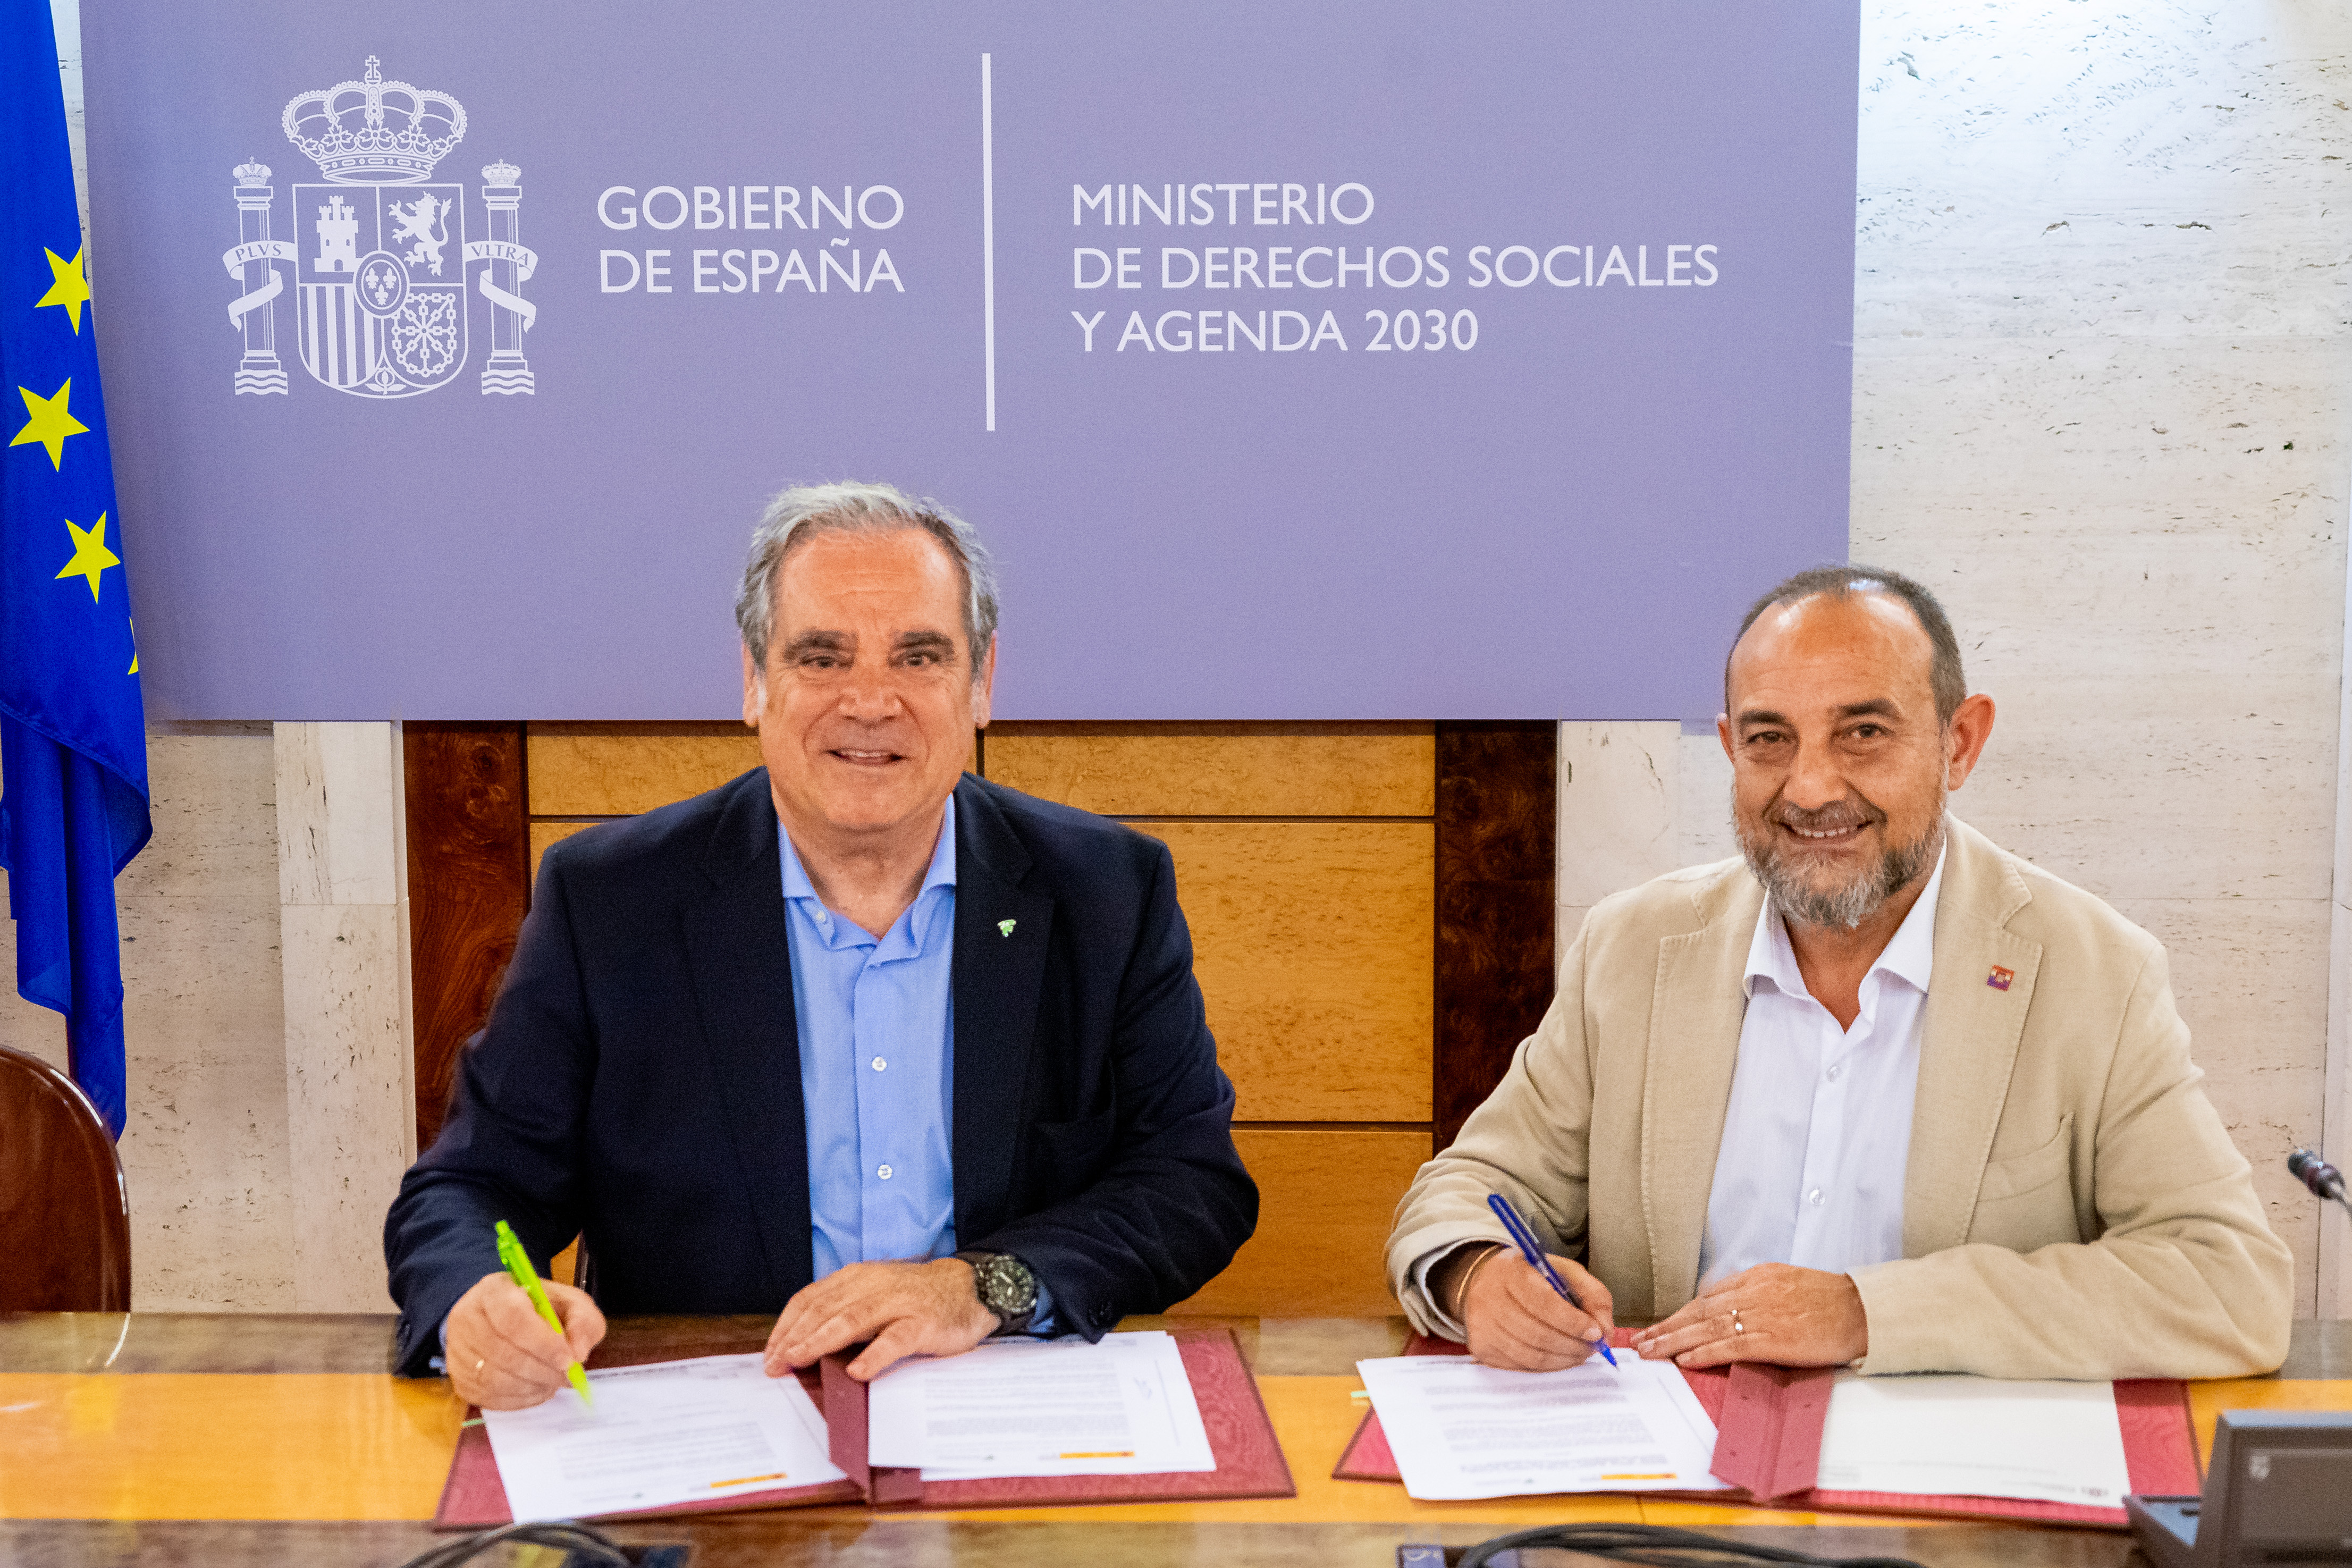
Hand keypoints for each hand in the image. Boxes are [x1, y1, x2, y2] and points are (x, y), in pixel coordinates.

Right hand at [445, 1269, 606, 1409]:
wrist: (505, 1319)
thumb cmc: (539, 1308)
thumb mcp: (570, 1303)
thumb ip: (583, 1321)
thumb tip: (578, 1353)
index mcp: (494, 1290)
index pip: (512, 1317)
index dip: (542, 1343)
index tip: (568, 1360)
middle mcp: (466, 1318)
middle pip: (502, 1352)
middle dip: (541, 1370)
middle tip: (566, 1376)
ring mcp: (457, 1350)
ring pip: (493, 1379)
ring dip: (531, 1386)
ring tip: (553, 1381)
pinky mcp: (458, 1378)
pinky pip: (487, 1398)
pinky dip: (519, 1399)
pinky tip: (536, 1389)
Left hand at [765, 1258, 998, 1380]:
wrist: (972, 1286)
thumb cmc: (917, 1298)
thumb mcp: (876, 1295)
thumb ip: (847, 1311)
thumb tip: (805, 1345)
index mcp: (857, 1277)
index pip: (810, 1299)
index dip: (786, 1326)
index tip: (770, 1353)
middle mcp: (873, 1285)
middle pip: (824, 1310)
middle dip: (794, 1338)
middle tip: (775, 1365)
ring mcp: (899, 1303)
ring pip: (851, 1320)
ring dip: (819, 1342)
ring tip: (798, 1361)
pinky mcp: (923, 1322)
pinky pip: (894, 1340)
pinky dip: (874, 1356)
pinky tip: (856, 1372)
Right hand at [1440, 1243, 1615, 1370]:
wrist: (1485, 1283)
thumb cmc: (1530, 1277)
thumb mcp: (1564, 1272)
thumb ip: (1593, 1295)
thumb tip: (1605, 1331)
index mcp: (1511, 1271)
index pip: (1543, 1303)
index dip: (1573, 1322)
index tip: (1596, 1332)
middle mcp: (1489, 1298)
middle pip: (1538, 1334)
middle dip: (1573, 1346)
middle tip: (1593, 1349)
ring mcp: (1481, 1325)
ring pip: (1530, 1356)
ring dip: (1563, 1360)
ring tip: (1579, 1354)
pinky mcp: (1480, 1347)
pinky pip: (1520, 1367)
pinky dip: (1546, 1367)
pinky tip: (1558, 1357)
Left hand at [1631, 1263, 1867, 1368]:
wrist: (1862, 1311)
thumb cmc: (1830, 1300)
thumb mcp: (1787, 1283)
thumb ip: (1757, 1292)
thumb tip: (1727, 1305)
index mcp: (1757, 1277)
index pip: (1708, 1296)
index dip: (1682, 1312)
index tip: (1663, 1324)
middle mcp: (1753, 1292)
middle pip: (1699, 1310)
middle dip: (1667, 1326)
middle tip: (1642, 1341)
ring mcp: (1761, 1315)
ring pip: (1706, 1328)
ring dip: (1674, 1341)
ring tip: (1652, 1352)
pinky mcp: (1771, 1339)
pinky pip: (1728, 1346)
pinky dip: (1703, 1353)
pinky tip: (1685, 1360)